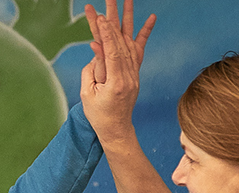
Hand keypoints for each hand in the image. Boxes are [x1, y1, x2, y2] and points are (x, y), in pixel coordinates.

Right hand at [78, 0, 153, 139]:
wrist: (116, 129)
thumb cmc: (98, 114)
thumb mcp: (87, 93)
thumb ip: (92, 69)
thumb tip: (97, 47)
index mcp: (115, 83)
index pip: (111, 52)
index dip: (105, 34)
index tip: (100, 17)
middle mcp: (129, 75)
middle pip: (121, 41)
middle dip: (113, 18)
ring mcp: (134, 73)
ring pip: (130, 40)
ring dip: (128, 18)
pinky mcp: (135, 72)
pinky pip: (140, 49)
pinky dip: (145, 32)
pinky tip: (151, 17)